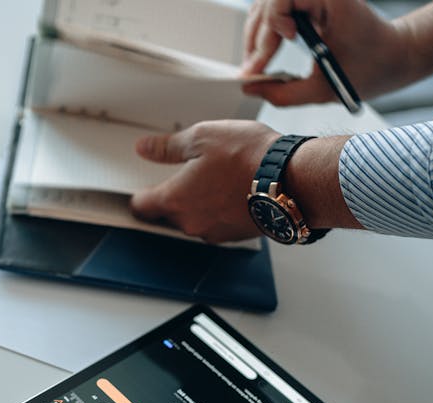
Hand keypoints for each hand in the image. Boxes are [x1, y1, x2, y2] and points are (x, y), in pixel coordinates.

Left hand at [130, 121, 280, 243]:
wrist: (293, 179)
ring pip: (195, 220)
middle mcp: (191, 223)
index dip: (140, 196)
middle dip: (173, 197)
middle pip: (168, 215)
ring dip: (199, 204)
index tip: (141, 189)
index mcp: (175, 199)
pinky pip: (218, 224)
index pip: (141, 207)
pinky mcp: (236, 235)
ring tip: (216, 179)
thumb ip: (168, 147)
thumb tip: (144, 148)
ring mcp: (214, 232)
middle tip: (187, 175)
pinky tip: (234, 190)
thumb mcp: (202, 137)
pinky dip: (220, 210)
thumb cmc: (249, 157)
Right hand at [240, 0, 411, 105]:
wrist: (393, 56)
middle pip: (270, 2)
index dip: (273, 24)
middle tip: (254, 69)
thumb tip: (251, 89)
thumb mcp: (324, 90)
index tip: (268, 57)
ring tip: (256, 64)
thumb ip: (284, 94)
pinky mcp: (308, 2)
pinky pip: (275, 9)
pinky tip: (264, 53)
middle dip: (258, 36)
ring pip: (266, 4)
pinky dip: (265, 31)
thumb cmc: (372, 66)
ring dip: (257, 34)